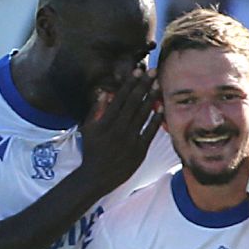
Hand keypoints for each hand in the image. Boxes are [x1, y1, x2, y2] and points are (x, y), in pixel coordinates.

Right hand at [76, 65, 161, 193]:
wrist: (96, 176)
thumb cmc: (92, 151)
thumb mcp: (88, 129)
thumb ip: (96, 110)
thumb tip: (104, 92)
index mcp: (105, 123)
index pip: (120, 98)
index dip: (130, 83)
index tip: (138, 71)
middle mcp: (117, 129)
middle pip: (133, 102)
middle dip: (143, 85)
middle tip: (153, 71)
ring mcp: (129, 139)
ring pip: (143, 114)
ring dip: (151, 98)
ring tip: (158, 85)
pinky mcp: (139, 149)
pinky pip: (149, 131)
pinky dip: (156, 119)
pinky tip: (161, 107)